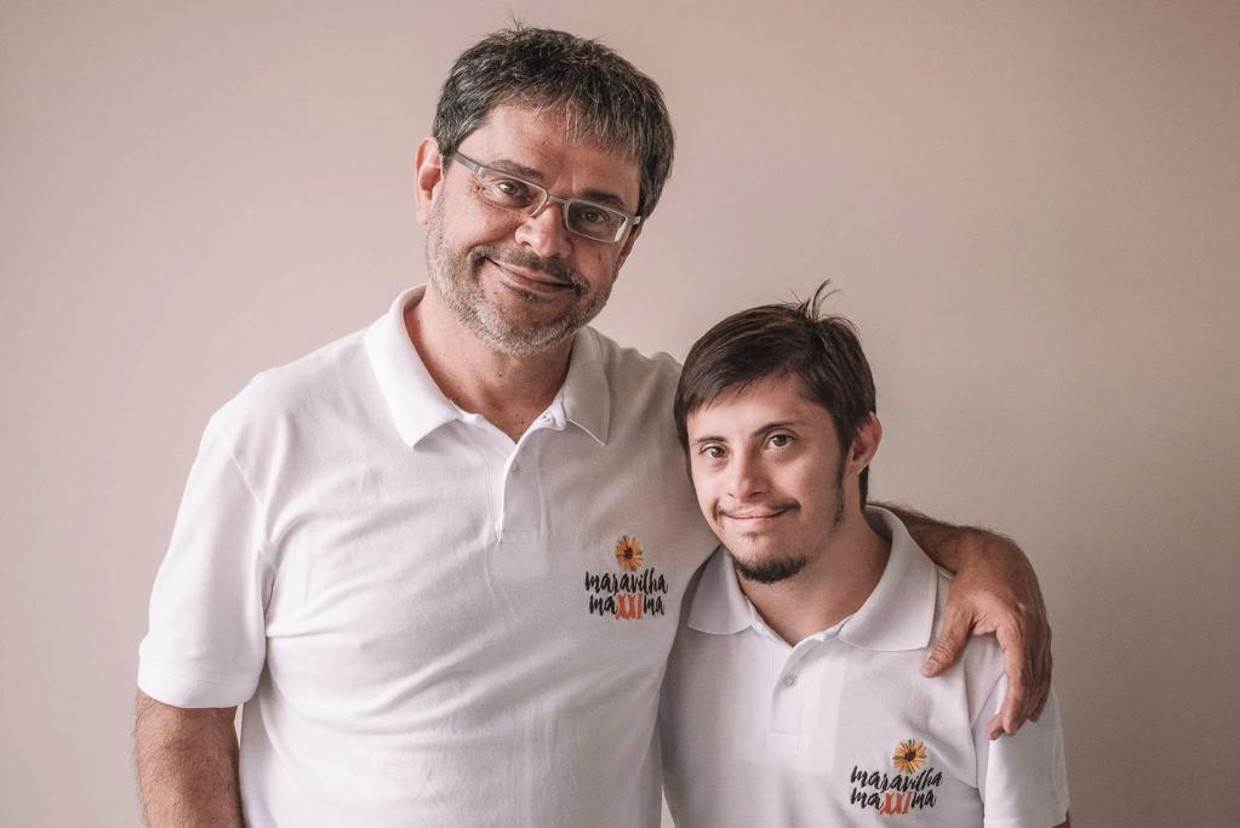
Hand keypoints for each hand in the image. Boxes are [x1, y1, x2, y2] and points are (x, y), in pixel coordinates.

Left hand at [920, 534, 1051, 737]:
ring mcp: (1043, 630)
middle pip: (1035, 682)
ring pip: (1044, 675)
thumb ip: (947, 644)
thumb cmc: (976, 578)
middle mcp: (1036, 631)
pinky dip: (1040, 684)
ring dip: (1032, 700)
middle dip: (1019, 710)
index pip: (1021, 677)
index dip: (1014, 705)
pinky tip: (1033, 698)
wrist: (995, 553)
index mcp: (1018, 628)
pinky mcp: (1042, 628)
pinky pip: (1045, 663)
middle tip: (1000, 732)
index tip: (1004, 726)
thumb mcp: (958, 611)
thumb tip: (929, 672)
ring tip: (1017, 723)